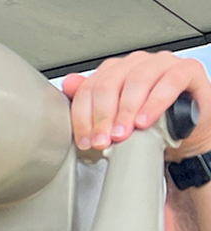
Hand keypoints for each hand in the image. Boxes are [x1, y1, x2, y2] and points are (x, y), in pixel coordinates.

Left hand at [62, 51, 210, 158]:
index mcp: (115, 72)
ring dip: (126, 111)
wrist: (188, 131)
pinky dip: (155, 103)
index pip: (89, 88)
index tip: (86, 140)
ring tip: (123, 132)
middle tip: (103, 139)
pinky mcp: (187, 70)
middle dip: (103, 116)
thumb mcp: (117, 120)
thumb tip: (68, 85)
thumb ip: (91, 102)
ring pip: (136, 80)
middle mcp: (135, 64)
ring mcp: (161, 63)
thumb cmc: (153, 123)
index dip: (84, 116)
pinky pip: (169, 82)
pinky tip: (146, 120)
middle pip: (109, 84)